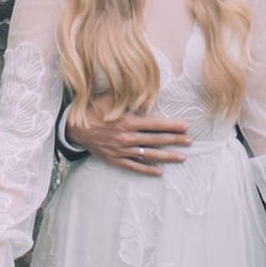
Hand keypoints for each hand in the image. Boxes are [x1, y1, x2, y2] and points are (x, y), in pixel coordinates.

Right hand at [65, 100, 192, 177]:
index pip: (156, 124)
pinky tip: (160, 172)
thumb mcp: (110, 99)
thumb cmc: (94, 110)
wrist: (75, 129)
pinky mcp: (116, 160)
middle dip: (175, 140)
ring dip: (167, 156)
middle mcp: (128, 137)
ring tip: (182, 157)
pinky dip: (148, 170)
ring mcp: (123, 151)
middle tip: (190, 141)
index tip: (186, 127)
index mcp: (128, 121)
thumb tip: (148, 94)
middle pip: (157, 140)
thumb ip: (129, 97)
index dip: (172, 125)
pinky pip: (135, 167)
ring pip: (149, 154)